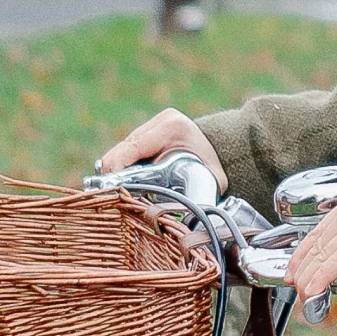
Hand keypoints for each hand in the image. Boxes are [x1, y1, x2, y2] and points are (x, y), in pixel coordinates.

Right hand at [98, 105, 226, 184]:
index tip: (111, 188)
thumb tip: (168, 214)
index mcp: (172, 127)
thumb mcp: (210, 180)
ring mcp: (151, 123)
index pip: (133, 148)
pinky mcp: (146, 129)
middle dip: (114, 173)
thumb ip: (193, 195)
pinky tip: (123, 182)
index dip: (117, 168)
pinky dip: (123, 167)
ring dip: (117, 171)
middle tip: (113, 196)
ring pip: (120, 150)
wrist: (225, 147)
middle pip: (122, 149)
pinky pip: (125, 150)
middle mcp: (158, 120)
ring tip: (118, 191)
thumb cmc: (215, 168)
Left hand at [286, 190, 336, 297]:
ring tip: (304, 296)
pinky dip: (322, 275)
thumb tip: (335, 272)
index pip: (318, 231)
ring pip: (326, 252)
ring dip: (310, 277)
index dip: (301, 255)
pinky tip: (312, 288)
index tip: (292, 273)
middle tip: (298, 291)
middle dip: (304, 271)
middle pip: (319, 243)